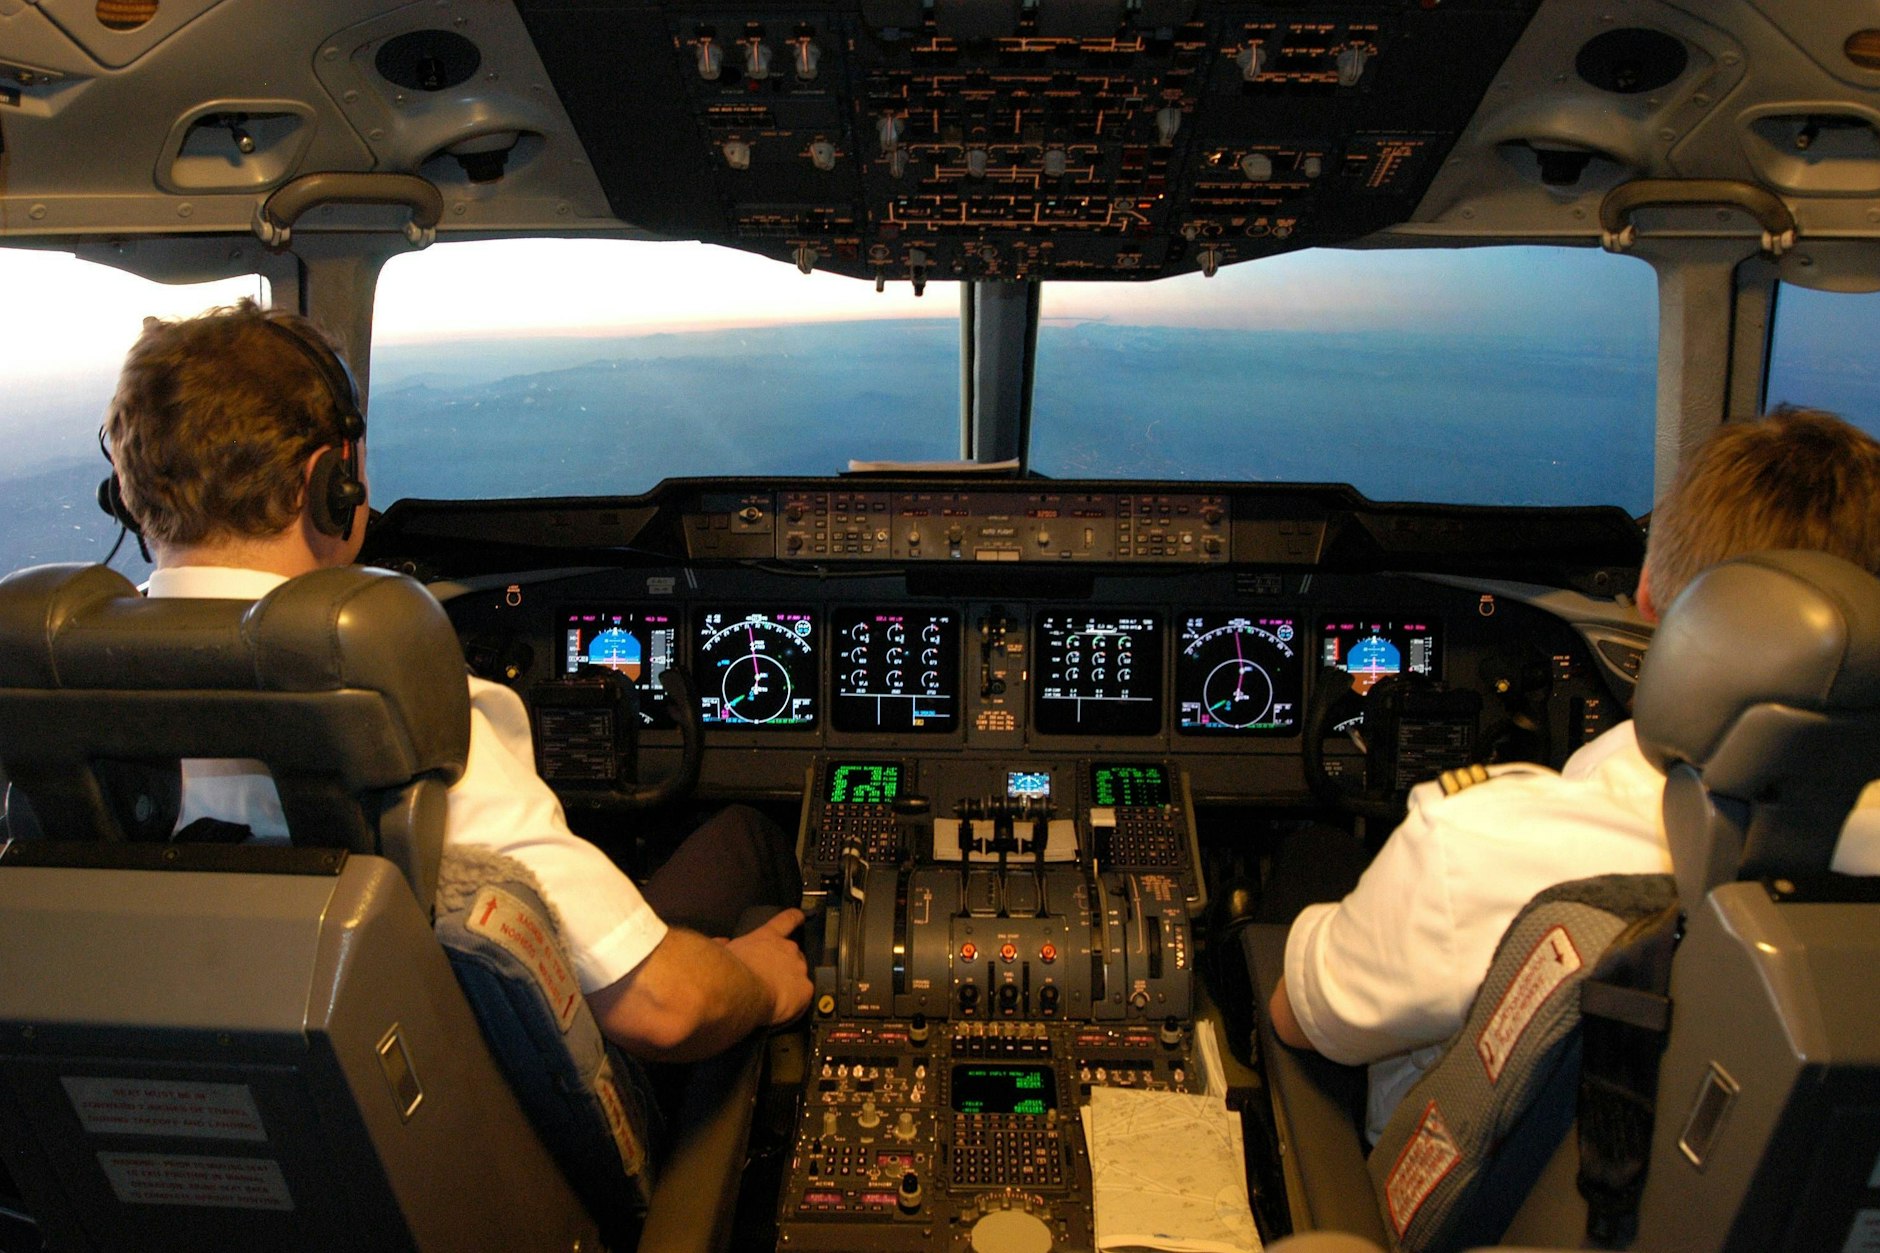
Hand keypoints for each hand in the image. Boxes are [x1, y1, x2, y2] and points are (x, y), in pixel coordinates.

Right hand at [724, 908, 812, 1025]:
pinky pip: (803, 997)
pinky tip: (783, 1010)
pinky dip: (795, 1004)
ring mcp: (799, 968)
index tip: (801, 916)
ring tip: (776, 999)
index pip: (785, 920)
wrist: (739, 990)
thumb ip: (724, 946)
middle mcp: (787, 948)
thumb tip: (722, 942)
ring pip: (799, 976)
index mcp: (767, 936)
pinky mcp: (805, 989)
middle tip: (772, 980)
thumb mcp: (723, 952)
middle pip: (794, 954)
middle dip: (786, 965)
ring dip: (790, 984)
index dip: (794, 918)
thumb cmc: (728, 970)